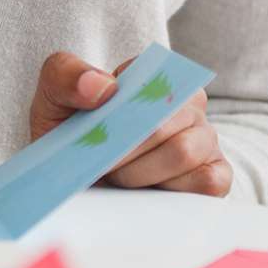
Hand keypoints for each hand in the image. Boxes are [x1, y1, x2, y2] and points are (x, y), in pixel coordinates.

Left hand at [28, 50, 231, 197]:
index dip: (118, 110)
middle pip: (161, 122)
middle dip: (122, 149)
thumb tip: (104, 88)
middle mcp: (187, 103)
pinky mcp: (215, 175)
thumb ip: (66, 75)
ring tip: (119, 177)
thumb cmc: (70, 131)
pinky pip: (208, 181)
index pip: (150, 80)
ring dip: (140, 172)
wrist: (73, 180)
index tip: (95, 128)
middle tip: (99, 162)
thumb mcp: (53, 96)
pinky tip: (149, 192)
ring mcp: (205, 139)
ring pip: (183, 152)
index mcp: (154, 75)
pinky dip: (174, 190)